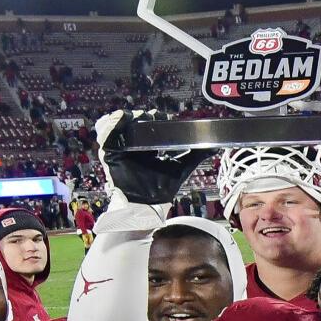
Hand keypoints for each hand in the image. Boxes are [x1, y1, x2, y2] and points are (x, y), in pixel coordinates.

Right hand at [94, 110, 214, 206]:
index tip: (165, 118)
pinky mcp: (109, 151)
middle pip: (134, 122)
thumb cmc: (161, 188)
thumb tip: (215, 146)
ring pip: (119, 123)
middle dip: (144, 117)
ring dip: (129, 117)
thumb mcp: (181, 167)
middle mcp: (132, 146)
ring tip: (141, 118)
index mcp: (146, 148)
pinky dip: (113, 122)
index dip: (155, 119)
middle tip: (155, 117)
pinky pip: (105, 131)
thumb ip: (196, 155)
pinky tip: (123, 118)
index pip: (148, 126)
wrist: (147, 204)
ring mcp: (120, 148)